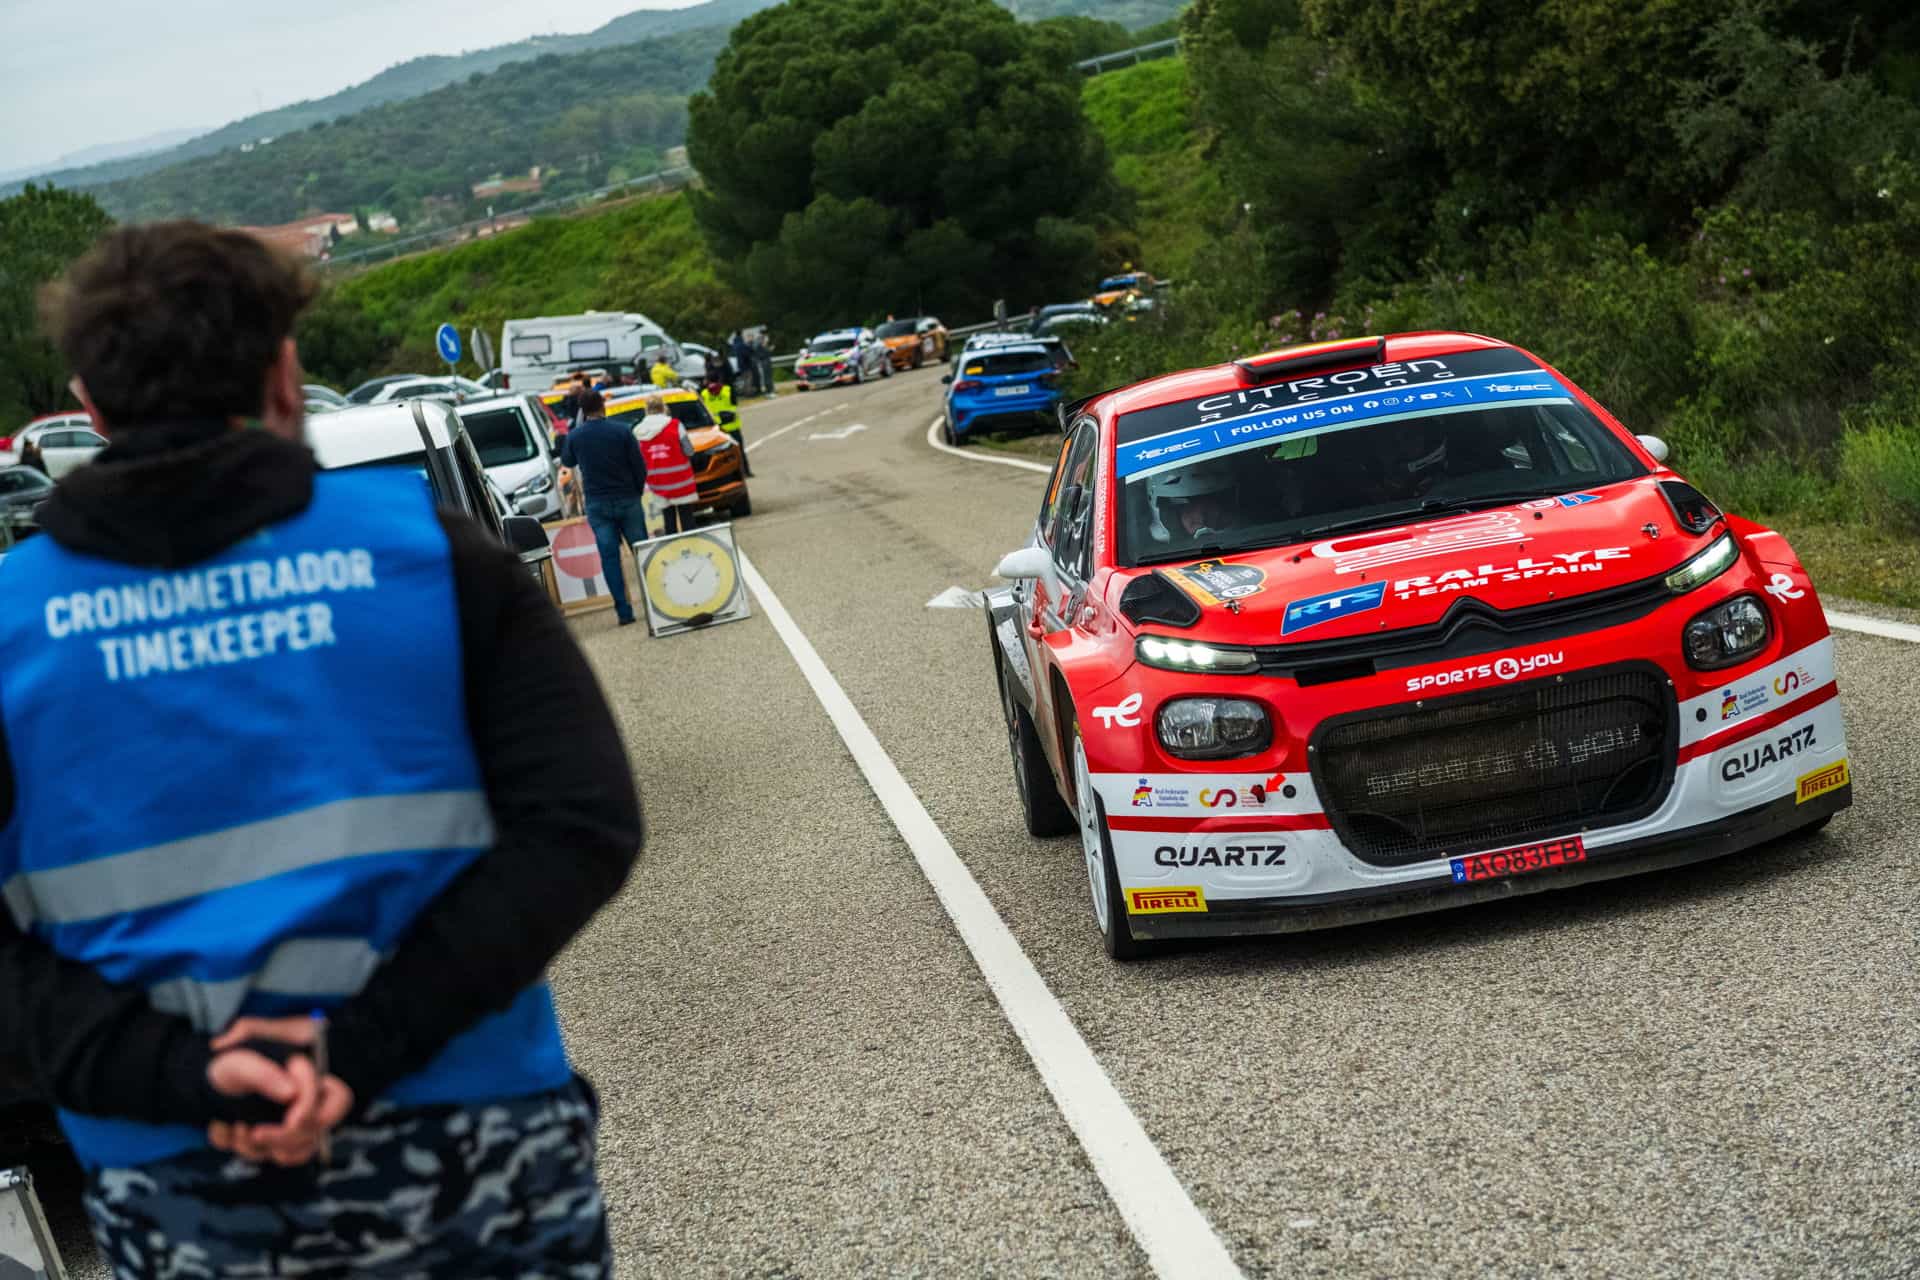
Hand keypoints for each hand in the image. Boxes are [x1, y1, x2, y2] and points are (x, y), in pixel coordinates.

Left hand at [206, 1018, 355, 1164]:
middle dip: (289, 1137)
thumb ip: (265, 1074)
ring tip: (239, 1132)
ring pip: (303, 1148)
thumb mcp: (238, 1064)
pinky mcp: (282, 1138)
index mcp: (308, 1074)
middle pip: (322, 1127)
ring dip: (268, 1148)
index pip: (337, 1097)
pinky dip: (258, 1154)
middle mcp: (310, 1098)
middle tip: (257, 1134)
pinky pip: (284, 1157)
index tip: (290, 1121)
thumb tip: (292, 1093)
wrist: (208, 1086)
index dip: (313, 1112)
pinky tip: (235, 1137)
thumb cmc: (226, 1068)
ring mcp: (298, 1121)